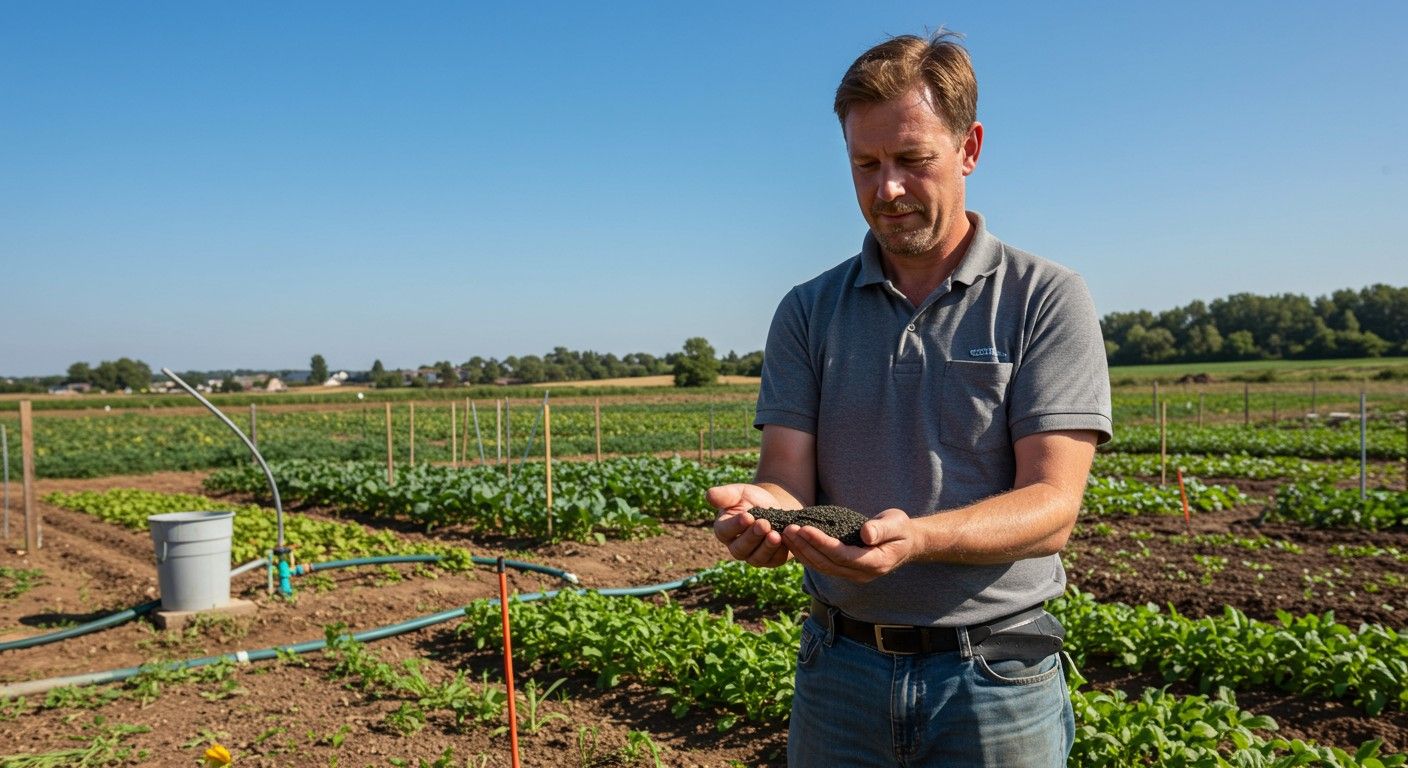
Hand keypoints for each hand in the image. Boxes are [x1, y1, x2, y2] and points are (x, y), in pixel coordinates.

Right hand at [707, 483, 791, 567]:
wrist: (774, 506)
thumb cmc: (751, 499)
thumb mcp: (739, 492)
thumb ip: (725, 494)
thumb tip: (709, 494)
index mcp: (724, 530)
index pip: (725, 531)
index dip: (736, 525)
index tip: (747, 516)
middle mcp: (736, 546)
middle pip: (740, 549)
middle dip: (752, 537)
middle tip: (764, 524)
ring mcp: (753, 556)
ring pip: (756, 558)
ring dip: (766, 547)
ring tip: (775, 535)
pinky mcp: (771, 560)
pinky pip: (774, 560)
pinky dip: (780, 552)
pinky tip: (786, 540)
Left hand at [782, 508, 916, 582]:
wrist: (906, 543)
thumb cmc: (901, 530)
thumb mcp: (896, 524)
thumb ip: (881, 529)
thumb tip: (866, 533)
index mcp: (875, 562)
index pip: (842, 555)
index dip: (821, 543)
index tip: (804, 528)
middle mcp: (861, 574)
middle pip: (827, 563)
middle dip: (805, 547)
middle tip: (787, 529)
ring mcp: (853, 575)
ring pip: (821, 567)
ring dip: (802, 552)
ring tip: (786, 534)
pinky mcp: (845, 571)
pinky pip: (822, 565)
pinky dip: (807, 555)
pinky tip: (795, 543)